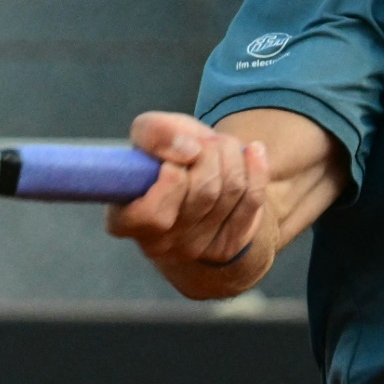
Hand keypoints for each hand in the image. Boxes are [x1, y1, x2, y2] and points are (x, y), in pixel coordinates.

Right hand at [106, 111, 267, 265]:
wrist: (191, 186)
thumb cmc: (163, 159)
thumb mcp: (148, 137)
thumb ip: (155, 133)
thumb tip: (189, 150)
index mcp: (126, 221)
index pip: (152, 213)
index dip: (171, 179)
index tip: (178, 157)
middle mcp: (159, 244)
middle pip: (203, 192)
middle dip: (210, 152)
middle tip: (205, 142)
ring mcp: (196, 249)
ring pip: (230, 191)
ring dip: (231, 155)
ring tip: (222, 146)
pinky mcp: (227, 246)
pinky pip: (253, 201)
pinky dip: (257, 169)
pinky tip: (254, 152)